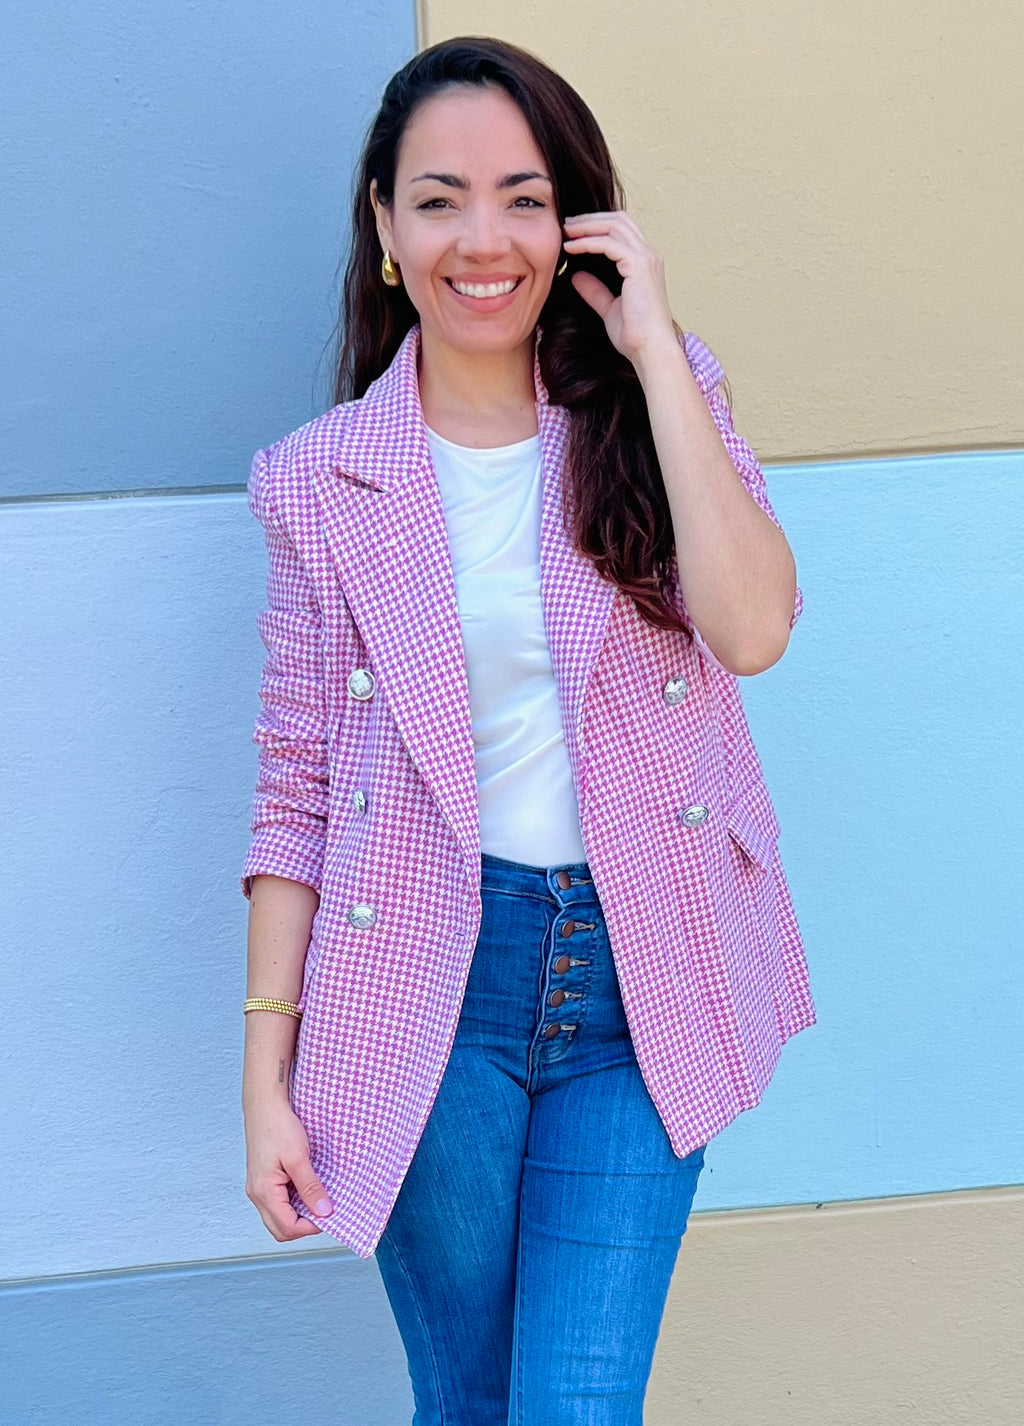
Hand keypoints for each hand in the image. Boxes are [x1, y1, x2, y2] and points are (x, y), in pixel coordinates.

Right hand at [243, 1094, 331, 1239]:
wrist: (264, 1104)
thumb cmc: (277, 1126)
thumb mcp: (298, 1157)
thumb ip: (310, 1187)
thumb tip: (323, 1211)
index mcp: (264, 1191)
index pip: (287, 1228)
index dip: (310, 1227)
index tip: (329, 1215)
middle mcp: (257, 1194)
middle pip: (280, 1229)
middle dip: (303, 1226)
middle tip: (324, 1210)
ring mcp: (257, 1188)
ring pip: (278, 1217)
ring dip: (298, 1215)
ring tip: (317, 1198)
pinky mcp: (262, 1180)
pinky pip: (277, 1203)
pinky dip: (292, 1203)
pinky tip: (306, 1189)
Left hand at [562, 211, 679, 365]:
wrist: (650, 350)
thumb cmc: (636, 336)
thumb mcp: (610, 309)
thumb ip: (595, 290)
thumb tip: (576, 276)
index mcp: (645, 263)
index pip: (621, 231)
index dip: (596, 226)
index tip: (572, 232)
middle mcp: (649, 255)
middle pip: (618, 220)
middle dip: (590, 219)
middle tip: (566, 224)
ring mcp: (646, 258)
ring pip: (614, 226)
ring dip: (586, 225)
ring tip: (565, 230)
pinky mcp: (639, 265)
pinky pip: (608, 244)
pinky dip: (587, 242)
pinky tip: (570, 247)